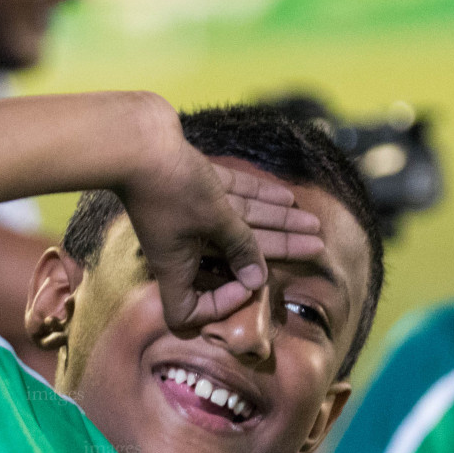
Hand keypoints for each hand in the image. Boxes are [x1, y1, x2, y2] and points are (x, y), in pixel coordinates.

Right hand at [119, 102, 324, 328]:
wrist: (137, 141)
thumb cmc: (170, 187)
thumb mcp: (213, 219)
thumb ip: (240, 247)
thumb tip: (258, 280)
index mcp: (176, 266)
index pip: (189, 311)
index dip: (220, 305)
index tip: (244, 282)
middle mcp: (182, 246)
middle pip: (235, 259)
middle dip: (276, 252)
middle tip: (316, 248)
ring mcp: (187, 216)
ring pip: (240, 225)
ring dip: (277, 224)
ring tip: (315, 222)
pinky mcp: (193, 185)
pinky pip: (232, 198)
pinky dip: (258, 198)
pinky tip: (288, 196)